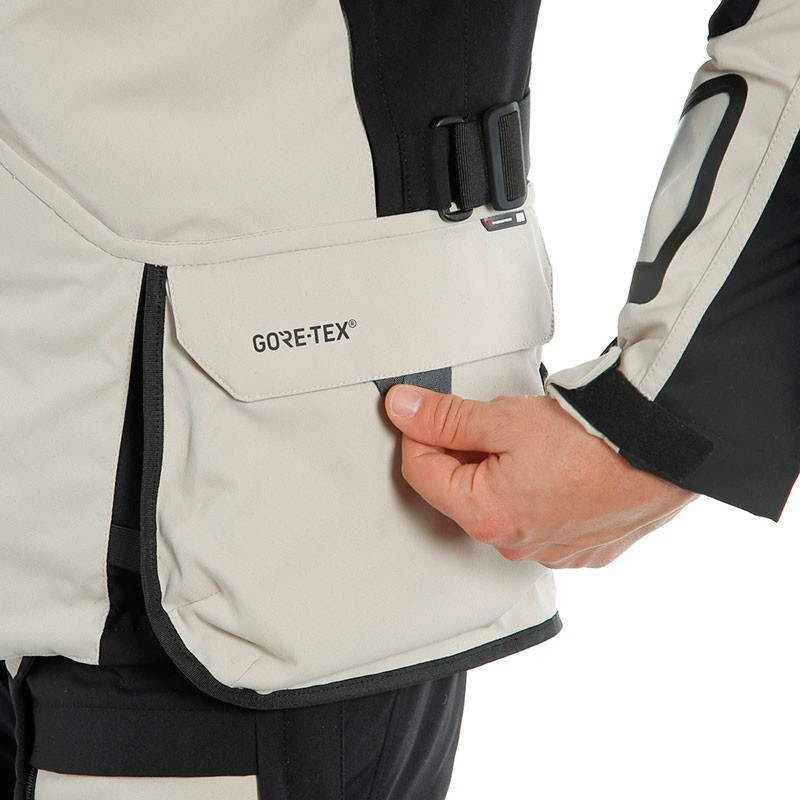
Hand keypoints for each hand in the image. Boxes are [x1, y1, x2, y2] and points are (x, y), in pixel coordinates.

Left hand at [384, 385, 695, 567]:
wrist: (664, 447)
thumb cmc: (592, 437)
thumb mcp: (505, 418)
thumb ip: (445, 418)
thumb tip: (403, 410)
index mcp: (485, 514)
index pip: (419, 472)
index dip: (418, 434)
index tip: (428, 411)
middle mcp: (513, 545)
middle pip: (460, 493)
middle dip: (462, 455)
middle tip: (490, 422)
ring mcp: (549, 552)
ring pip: (501, 507)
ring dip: (501, 475)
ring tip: (533, 444)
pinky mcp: (579, 549)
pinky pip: (540, 521)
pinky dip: (537, 494)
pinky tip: (558, 469)